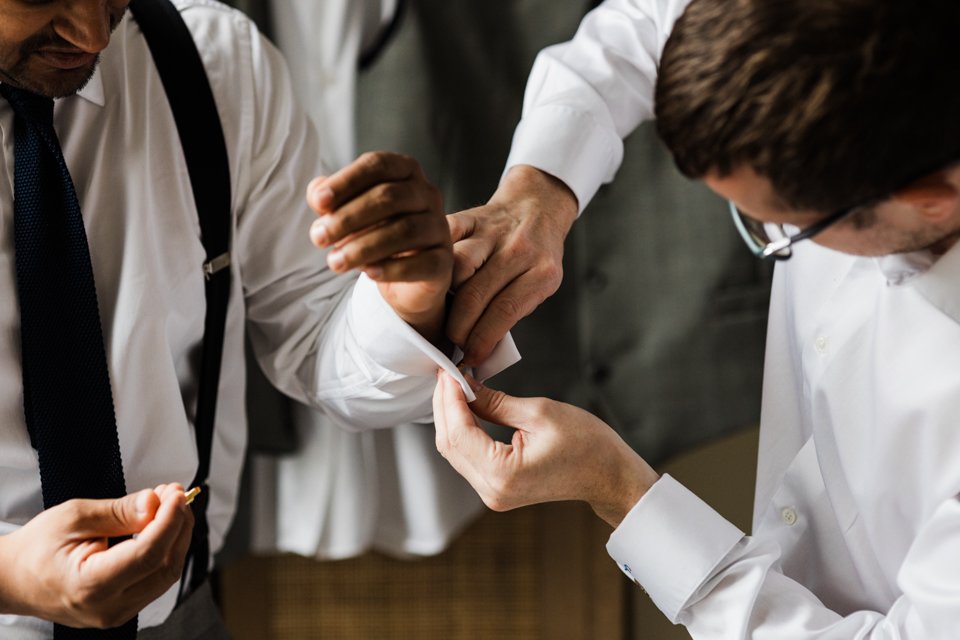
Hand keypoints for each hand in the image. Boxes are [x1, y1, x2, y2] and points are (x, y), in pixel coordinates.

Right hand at [0, 483, 192, 628]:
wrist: (13, 578)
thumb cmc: (37, 547)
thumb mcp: (74, 517)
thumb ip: (119, 512)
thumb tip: (156, 502)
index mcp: (90, 587)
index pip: (148, 555)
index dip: (169, 522)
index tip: (178, 494)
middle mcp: (108, 608)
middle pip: (165, 567)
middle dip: (178, 526)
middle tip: (176, 494)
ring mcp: (117, 613)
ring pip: (165, 575)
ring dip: (175, 537)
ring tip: (169, 505)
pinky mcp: (122, 608)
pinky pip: (155, 579)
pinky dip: (164, 550)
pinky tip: (160, 525)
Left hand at [307, 152, 451, 343]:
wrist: (402, 275)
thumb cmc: (373, 233)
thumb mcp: (347, 212)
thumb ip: (330, 199)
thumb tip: (318, 194)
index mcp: (405, 172)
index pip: (377, 165)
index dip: (346, 181)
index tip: (318, 203)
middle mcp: (428, 194)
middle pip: (389, 197)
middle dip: (349, 217)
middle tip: (318, 237)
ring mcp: (439, 227)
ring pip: (405, 230)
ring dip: (364, 246)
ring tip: (335, 262)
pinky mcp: (443, 261)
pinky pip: (422, 263)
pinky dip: (393, 269)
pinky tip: (368, 273)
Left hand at [433, 370, 657, 527]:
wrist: (608, 475)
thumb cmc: (587, 445)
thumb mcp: (539, 412)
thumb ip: (495, 401)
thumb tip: (465, 386)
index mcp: (502, 474)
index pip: (458, 432)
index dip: (449, 398)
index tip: (447, 371)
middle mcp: (492, 490)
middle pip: (449, 444)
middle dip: (445, 406)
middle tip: (448, 374)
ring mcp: (493, 493)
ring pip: (454, 451)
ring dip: (451, 418)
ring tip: (455, 386)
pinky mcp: (496, 488)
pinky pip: (467, 458)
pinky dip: (463, 431)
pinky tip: (465, 407)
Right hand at [446, 165, 577, 365]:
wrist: (538, 208)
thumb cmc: (534, 258)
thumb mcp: (539, 285)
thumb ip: (512, 312)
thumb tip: (479, 350)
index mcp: (542, 272)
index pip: (505, 312)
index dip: (482, 339)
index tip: (470, 357)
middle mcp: (518, 250)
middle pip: (475, 294)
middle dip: (458, 327)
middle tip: (452, 342)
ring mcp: (492, 231)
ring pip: (457, 266)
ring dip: (442, 297)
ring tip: (438, 313)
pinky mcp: (470, 217)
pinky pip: (445, 238)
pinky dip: (432, 257)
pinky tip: (425, 277)